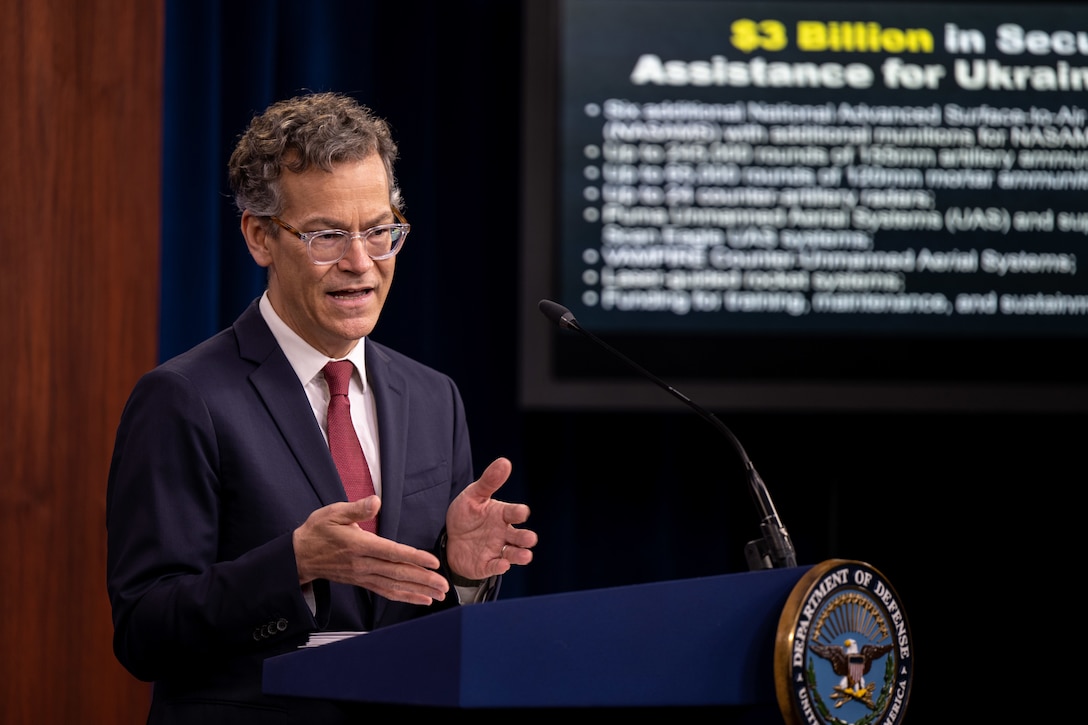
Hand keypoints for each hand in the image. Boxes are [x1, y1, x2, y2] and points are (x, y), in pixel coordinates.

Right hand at [292, 497, 448, 604]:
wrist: (299, 555)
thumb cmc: (318, 530)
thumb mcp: (333, 513)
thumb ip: (357, 508)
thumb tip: (376, 501)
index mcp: (358, 545)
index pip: (391, 552)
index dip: (414, 557)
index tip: (433, 562)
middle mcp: (362, 564)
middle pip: (397, 573)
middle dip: (423, 579)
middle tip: (444, 584)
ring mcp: (362, 576)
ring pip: (394, 586)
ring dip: (418, 591)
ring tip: (439, 595)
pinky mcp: (362, 582)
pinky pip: (386, 592)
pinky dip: (405, 596)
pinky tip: (421, 600)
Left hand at [444, 457, 537, 581]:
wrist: (449, 538)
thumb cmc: (467, 515)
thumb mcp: (474, 496)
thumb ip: (489, 481)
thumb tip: (505, 461)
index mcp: (502, 515)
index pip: (516, 513)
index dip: (519, 513)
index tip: (522, 513)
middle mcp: (504, 533)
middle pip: (520, 536)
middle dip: (526, 538)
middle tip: (529, 538)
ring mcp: (497, 550)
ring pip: (514, 554)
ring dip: (521, 555)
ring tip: (526, 555)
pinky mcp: (487, 565)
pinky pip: (496, 567)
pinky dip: (500, 566)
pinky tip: (503, 564)